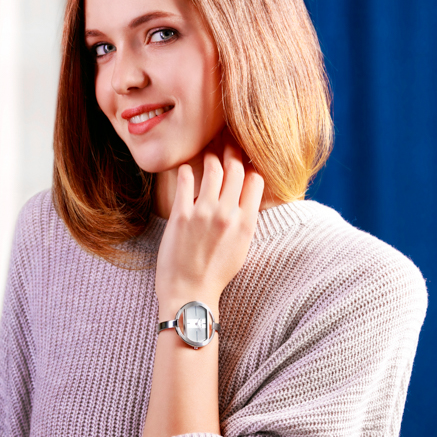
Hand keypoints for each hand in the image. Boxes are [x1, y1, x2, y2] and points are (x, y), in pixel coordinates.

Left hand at [155, 128, 265, 319]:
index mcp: (246, 223)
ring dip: (211, 157)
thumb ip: (245, 220)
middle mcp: (227, 214)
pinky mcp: (181, 214)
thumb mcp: (241, 247)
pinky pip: (185, 179)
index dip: (250, 167)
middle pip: (235, 168)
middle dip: (233, 151)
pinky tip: (186, 170)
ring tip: (208, 156)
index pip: (255, 180)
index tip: (245, 159)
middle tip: (227, 143)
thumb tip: (246, 197)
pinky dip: (186, 170)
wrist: (190, 292)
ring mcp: (204, 212)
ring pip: (213, 167)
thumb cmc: (216, 273)